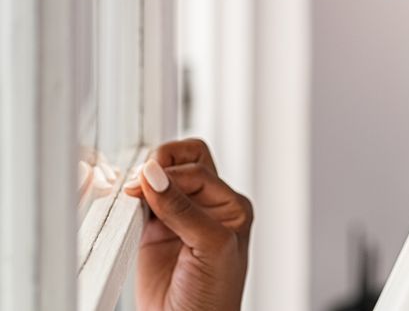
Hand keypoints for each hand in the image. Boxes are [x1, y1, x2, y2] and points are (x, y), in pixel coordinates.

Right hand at [123, 138, 251, 310]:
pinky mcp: (154, 232)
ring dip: (146, 180)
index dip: (172, 174)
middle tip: (139, 180)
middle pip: (186, 163)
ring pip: (163, 179)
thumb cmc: (214, 296)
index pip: (199, 171)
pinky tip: (126, 204)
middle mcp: (208, 208)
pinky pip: (143, 204)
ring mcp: (180, 218)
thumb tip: (154, 174)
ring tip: (130, 192)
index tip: (147, 184)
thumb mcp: (210, 247)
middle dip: (163, 163)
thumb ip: (183, 210)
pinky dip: (133, 199)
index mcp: (232, 206)